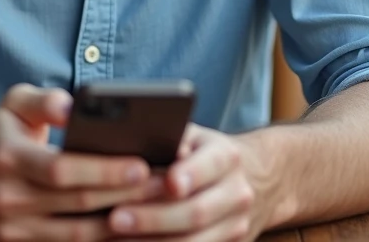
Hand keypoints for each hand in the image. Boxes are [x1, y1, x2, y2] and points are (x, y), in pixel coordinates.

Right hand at [0, 84, 164, 240]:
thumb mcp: (10, 107)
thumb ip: (44, 100)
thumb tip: (75, 103)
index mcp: (8, 159)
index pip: (62, 169)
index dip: (105, 170)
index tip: (144, 163)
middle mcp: (9, 200)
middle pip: (78, 204)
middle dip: (127, 196)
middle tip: (168, 186)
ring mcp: (13, 233)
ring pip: (78, 236)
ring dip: (122, 226)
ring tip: (161, 211)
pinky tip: (132, 234)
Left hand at [105, 125, 265, 240]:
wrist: (253, 180)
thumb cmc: (205, 154)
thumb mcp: (195, 137)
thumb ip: (172, 138)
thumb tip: (143, 145)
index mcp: (227, 157)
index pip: (210, 164)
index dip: (190, 174)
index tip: (167, 182)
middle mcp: (237, 193)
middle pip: (197, 212)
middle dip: (153, 218)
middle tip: (115, 219)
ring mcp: (236, 226)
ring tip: (115, 240)